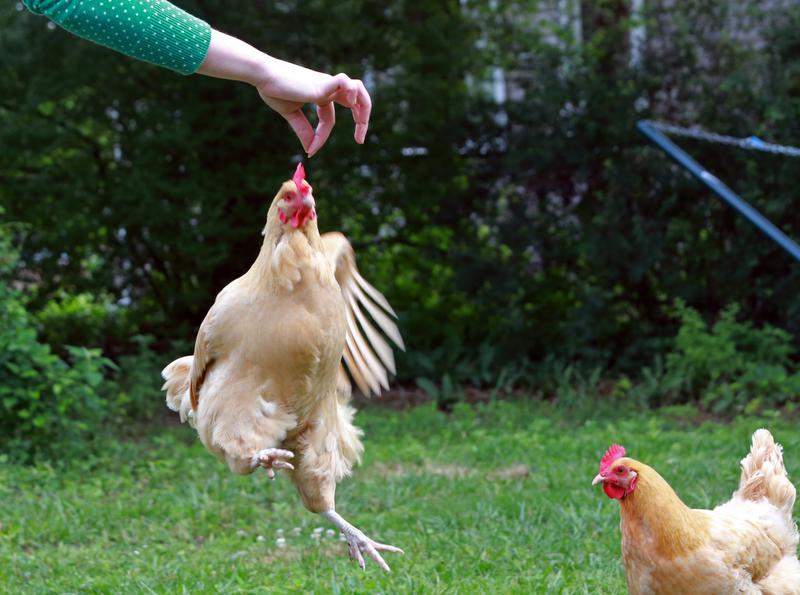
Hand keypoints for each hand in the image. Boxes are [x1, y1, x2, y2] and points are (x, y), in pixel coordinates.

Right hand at [256, 60, 371, 156]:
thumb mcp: (290, 114)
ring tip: (361, 124)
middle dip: (362, 120)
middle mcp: (327, 88)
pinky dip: (352, 93)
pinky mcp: (322, 84)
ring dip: (364, 106)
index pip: (329, 119)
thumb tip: (309, 149)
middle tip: (359, 140)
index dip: (322, 137)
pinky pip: (346, 83)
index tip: (311, 150)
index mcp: (320, 94)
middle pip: (356, 100)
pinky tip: (348, 105)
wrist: (262, 76)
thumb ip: (302, 129)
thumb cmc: (273, 89)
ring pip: (358, 88)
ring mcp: (326, 84)